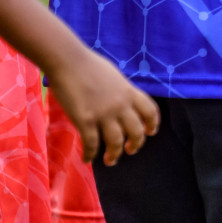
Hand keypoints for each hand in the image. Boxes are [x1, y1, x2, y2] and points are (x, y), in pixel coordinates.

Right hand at [48, 47, 160, 165]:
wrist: (68, 62)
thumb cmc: (89, 65)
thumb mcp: (114, 76)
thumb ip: (121, 91)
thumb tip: (123, 102)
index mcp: (129, 92)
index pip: (150, 111)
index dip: (152, 124)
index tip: (150, 132)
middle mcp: (121, 105)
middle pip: (136, 131)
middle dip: (135, 144)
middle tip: (130, 150)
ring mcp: (103, 114)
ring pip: (116, 142)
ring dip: (114, 155)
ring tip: (110, 160)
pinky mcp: (85, 120)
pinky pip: (91, 144)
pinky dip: (90, 155)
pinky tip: (87, 159)